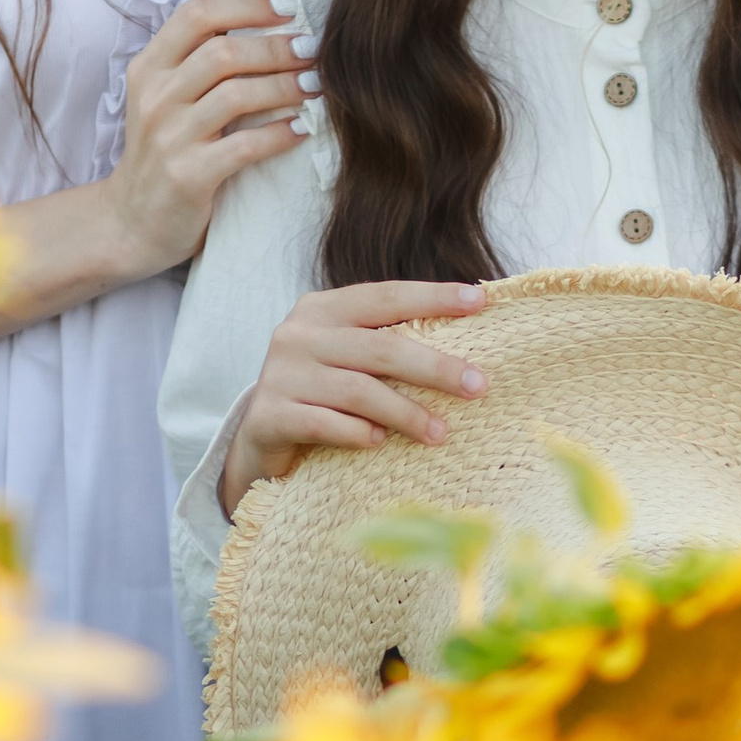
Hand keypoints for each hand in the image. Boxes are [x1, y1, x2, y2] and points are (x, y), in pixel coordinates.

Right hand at [103, 0, 307, 278]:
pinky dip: (280, 134)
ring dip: (285, 86)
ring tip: (315, 86)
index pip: (197, 15)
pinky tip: (302, 129)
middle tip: (312, 51)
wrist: (130, 221)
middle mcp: (154, 96)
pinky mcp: (188, 175)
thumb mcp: (166, 99)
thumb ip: (199, 64)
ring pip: (236, 95)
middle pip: (223, 53)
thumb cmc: (163, 152)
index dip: (246, 5)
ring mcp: (168, 136)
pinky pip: (245, 145)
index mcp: (149, 67)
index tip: (287, 9)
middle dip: (277, 48)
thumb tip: (269, 28)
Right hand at [221, 280, 490, 514]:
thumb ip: (387, 342)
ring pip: (357, 390)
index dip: (432, 297)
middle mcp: (298, 335)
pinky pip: (323, 424)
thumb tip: (469, 343)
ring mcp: (279, 375)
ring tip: (441, 433)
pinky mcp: (268, 416)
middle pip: (379, 348)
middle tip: (477, 386)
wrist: (260, 433)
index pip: (385, 297)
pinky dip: (357, 433)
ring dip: (406, 412)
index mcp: (322, 309)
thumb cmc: (324, 391)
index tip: (479, 302)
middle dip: (435, 367)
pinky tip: (381, 443)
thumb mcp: (348, 356)